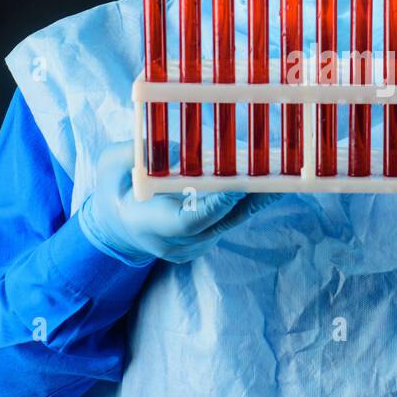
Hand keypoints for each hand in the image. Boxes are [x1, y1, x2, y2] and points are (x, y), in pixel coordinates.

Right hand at [78, 142, 283, 263]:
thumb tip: (177, 149)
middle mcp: (173, 242)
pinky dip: (246, 202)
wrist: (117, 225)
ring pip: (229, 223)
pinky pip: (228, 221)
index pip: (187, 222)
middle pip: (219, 223)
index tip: (238, 187)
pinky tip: (269, 182)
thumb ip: (137, 153)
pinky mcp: (204, 241)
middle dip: (249, 200)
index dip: (214, 206)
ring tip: (286, 177)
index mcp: (147, 224)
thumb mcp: (110, 164)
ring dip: (255, 200)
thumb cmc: (114, 188)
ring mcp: (191, 247)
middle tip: (279, 178)